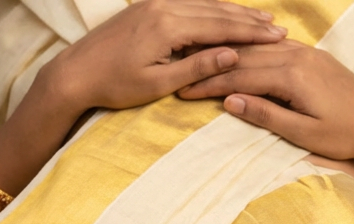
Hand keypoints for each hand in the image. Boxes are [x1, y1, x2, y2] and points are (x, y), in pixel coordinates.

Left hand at [44, 0, 287, 113]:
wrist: (75, 72)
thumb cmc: (114, 85)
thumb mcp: (158, 83)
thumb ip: (197, 67)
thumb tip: (232, 54)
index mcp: (168, 26)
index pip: (220, 27)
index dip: (251, 33)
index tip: (277, 37)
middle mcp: (163, 6)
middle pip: (216, 11)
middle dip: (249, 20)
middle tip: (278, 27)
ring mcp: (154, 3)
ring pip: (204, 4)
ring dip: (234, 12)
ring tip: (260, 18)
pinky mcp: (148, 6)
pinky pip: (189, 3)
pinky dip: (212, 8)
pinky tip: (226, 13)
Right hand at [177, 41, 353, 161]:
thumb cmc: (344, 136)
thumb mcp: (302, 134)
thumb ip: (265, 115)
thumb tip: (229, 101)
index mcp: (293, 77)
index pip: (241, 77)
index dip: (210, 84)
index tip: (185, 91)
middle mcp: (299, 57)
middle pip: (246, 59)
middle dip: (214, 69)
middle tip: (185, 78)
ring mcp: (308, 53)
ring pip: (260, 49)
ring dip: (230, 57)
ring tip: (204, 64)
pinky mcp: (315, 56)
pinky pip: (276, 48)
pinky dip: (253, 51)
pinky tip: (239, 54)